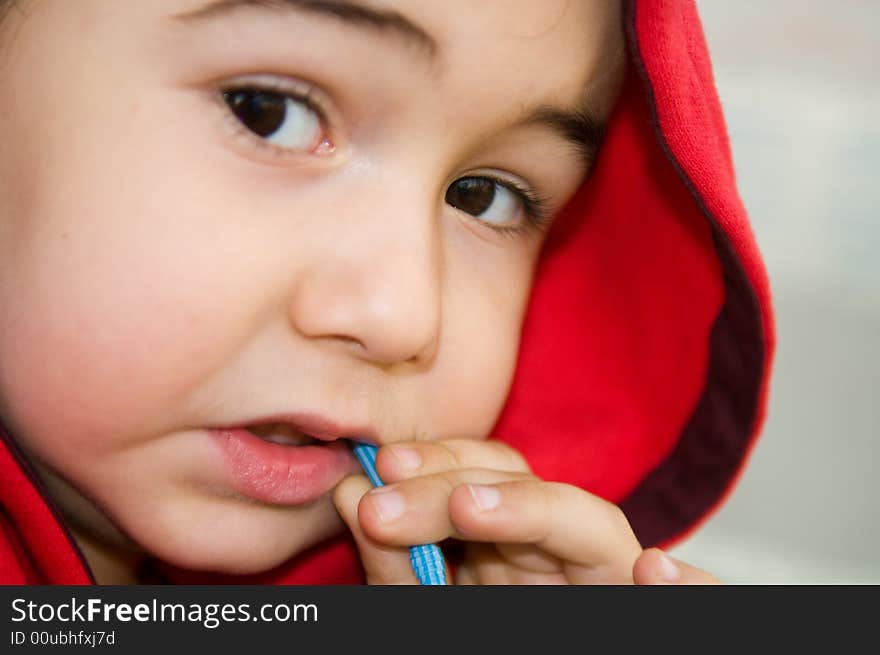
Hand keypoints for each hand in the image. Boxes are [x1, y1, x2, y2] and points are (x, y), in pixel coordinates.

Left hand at [333, 438, 718, 583]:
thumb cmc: (479, 632)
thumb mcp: (426, 602)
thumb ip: (392, 560)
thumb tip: (351, 490)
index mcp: (511, 538)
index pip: (482, 473)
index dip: (433, 461)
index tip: (378, 467)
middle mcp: (561, 545)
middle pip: (527, 482)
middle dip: (454, 482)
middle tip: (384, 506)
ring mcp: (604, 572)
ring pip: (590, 523)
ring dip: (529, 509)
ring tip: (468, 510)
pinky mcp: (640, 600)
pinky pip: (693, 593)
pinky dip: (691, 586)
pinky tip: (656, 576)